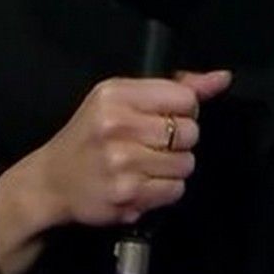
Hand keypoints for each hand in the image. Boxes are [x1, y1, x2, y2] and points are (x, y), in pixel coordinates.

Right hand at [27, 70, 232, 227]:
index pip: (185, 98)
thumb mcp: (121, 99)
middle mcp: (117, 125)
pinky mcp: (127, 195)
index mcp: (116, 94)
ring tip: (146, 165)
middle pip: (190, 132)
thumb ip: (174, 87)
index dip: (184, 110)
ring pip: (186, 163)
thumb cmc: (90, 136)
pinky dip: (165, 189)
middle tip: (154, 144)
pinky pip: (175, 190)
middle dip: (180, 140)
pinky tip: (142, 183)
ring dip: (173, 167)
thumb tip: (222, 79)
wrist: (51, 181)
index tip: (166, 118)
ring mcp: (122, 162)